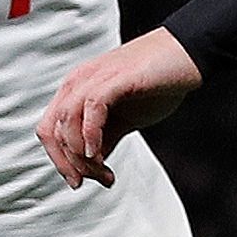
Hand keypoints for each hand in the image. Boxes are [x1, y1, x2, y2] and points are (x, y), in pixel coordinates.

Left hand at [39, 29, 203, 188]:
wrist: (186, 55)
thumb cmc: (158, 80)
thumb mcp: (124, 117)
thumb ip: (104, 137)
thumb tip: (93, 163)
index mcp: (77, 90)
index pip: (49, 131)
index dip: (60, 161)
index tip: (80, 181)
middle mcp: (79, 82)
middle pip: (52, 130)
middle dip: (70, 164)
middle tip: (95, 179)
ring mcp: (95, 78)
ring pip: (66, 121)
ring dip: (80, 155)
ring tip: (101, 169)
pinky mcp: (115, 77)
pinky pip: (91, 107)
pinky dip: (90, 134)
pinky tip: (101, 152)